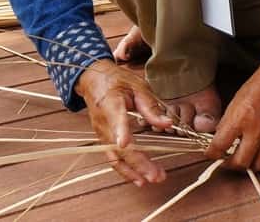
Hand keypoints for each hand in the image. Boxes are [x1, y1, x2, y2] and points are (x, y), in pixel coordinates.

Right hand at [76, 59, 173, 185]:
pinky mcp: (103, 139)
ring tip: (151, 179)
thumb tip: (167, 124)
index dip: (121, 132)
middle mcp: (104, 123)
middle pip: (119, 147)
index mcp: (111, 104)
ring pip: (114, 157)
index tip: (125, 144)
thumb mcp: (137, 86)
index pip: (116, 120)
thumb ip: (151, 106)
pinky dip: (125, 170)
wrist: (92, 79)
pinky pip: (112, 158)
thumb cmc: (116, 80)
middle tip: (156, 174)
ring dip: (133, 171)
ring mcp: (101, 133)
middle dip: (138, 163)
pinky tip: (138, 179)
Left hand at [206, 65, 259, 170]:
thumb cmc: (258, 86)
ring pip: (258, 165)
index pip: (219, 147)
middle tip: (226, 160)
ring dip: (249, 166)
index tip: (211, 154)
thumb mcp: (235, 102)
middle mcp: (255, 130)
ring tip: (244, 159)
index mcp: (239, 119)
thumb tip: (221, 139)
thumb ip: (227, 123)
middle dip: (229, 165)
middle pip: (240, 162)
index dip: (211, 154)